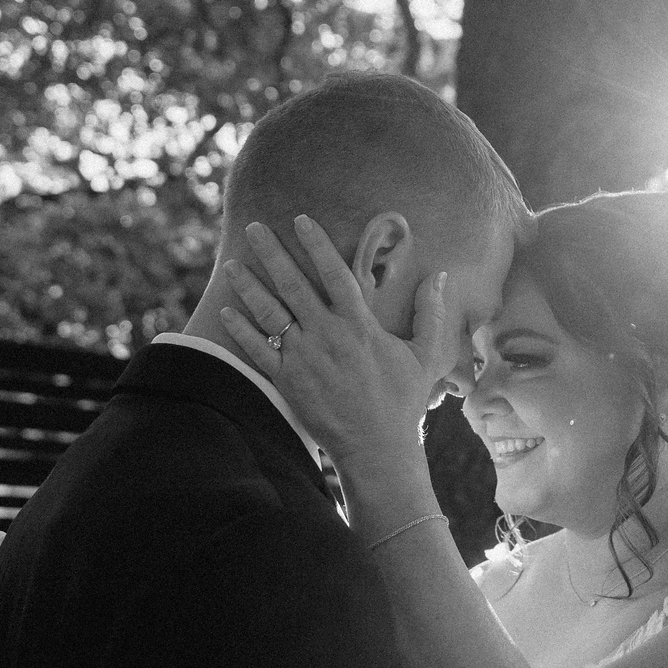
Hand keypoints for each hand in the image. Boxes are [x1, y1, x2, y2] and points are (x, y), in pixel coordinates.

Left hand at [217, 216, 442, 478]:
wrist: (377, 448)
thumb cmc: (403, 401)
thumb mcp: (426, 355)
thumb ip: (432, 313)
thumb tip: (441, 276)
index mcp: (359, 325)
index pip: (334, 273)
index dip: (317, 244)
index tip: (301, 219)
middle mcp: (327, 336)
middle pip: (293, 285)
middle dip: (272, 253)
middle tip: (255, 228)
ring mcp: (304, 359)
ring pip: (269, 313)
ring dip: (248, 286)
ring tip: (233, 264)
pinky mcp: (287, 382)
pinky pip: (258, 350)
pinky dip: (241, 330)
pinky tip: (227, 311)